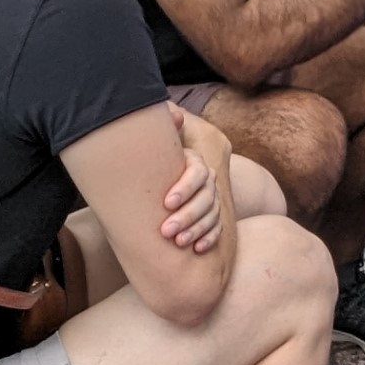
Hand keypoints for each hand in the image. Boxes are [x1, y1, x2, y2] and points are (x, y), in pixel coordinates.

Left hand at [164, 103, 229, 251]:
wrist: (150, 183)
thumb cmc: (147, 163)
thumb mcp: (153, 146)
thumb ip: (162, 130)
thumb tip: (175, 116)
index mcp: (193, 162)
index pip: (198, 173)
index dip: (184, 187)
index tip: (166, 203)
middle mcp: (206, 180)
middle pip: (206, 197)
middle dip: (187, 215)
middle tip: (166, 231)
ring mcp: (210, 199)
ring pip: (212, 214)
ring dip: (197, 229)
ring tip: (178, 243)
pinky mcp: (210, 217)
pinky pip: (217, 228)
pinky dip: (209, 238)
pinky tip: (197, 248)